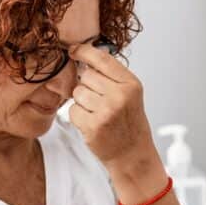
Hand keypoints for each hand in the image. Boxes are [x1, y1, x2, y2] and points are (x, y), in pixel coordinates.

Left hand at [67, 43, 160, 177]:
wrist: (132, 154)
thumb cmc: (128, 122)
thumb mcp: (129, 94)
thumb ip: (111, 76)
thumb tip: (84, 57)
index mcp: (131, 84)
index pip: (102, 59)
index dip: (83, 51)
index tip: (73, 50)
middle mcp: (120, 96)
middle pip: (86, 76)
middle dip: (87, 86)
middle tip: (99, 101)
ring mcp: (106, 111)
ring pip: (77, 93)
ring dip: (82, 102)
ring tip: (97, 113)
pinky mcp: (93, 126)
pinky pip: (72, 110)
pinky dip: (78, 117)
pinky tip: (92, 123)